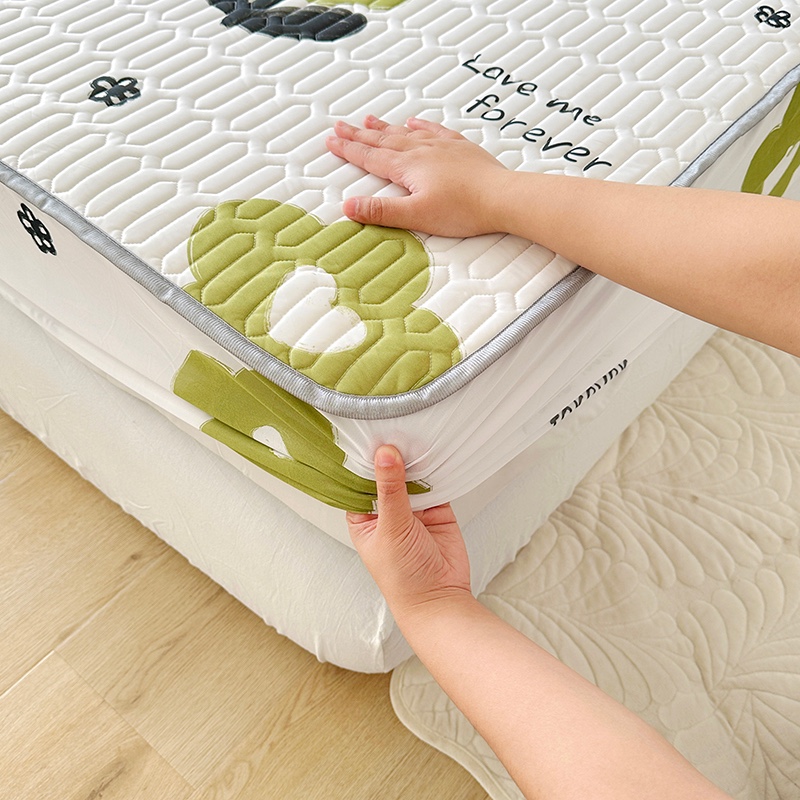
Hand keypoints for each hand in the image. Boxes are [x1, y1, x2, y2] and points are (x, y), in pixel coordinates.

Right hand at [326, 115, 509, 236]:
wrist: (502, 197)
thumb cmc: (463, 209)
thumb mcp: (416, 215)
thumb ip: (381, 211)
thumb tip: (349, 207)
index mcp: (408, 167)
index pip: (370, 156)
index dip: (349, 149)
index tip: (332, 141)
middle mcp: (422, 151)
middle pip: (383, 140)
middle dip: (359, 134)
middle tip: (341, 126)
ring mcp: (442, 147)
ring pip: (405, 133)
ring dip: (385, 127)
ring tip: (369, 120)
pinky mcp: (461, 149)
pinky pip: (435, 131)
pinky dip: (422, 126)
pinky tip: (415, 122)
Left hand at [346, 445, 472, 623]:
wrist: (440, 598)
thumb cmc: (403, 578)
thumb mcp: (391, 529)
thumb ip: (390, 490)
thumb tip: (385, 455)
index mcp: (363, 516)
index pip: (358, 479)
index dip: (364, 458)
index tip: (369, 432)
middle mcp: (386, 510)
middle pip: (386, 473)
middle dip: (391, 455)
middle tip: (394, 424)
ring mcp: (412, 508)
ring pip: (412, 475)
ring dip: (414, 460)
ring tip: (415, 432)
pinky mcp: (436, 508)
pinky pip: (436, 482)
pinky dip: (437, 469)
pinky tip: (435, 452)